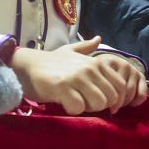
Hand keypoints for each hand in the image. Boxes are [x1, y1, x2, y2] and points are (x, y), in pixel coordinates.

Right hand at [9, 37, 147, 114]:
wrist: (28, 65)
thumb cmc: (51, 61)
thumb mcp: (70, 51)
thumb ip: (86, 47)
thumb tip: (99, 38)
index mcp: (96, 62)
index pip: (121, 86)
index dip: (114, 98)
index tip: (100, 100)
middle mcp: (89, 68)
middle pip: (111, 98)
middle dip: (100, 105)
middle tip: (85, 101)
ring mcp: (76, 78)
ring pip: (98, 104)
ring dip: (88, 108)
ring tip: (75, 101)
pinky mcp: (63, 88)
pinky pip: (79, 108)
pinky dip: (73, 109)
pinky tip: (65, 103)